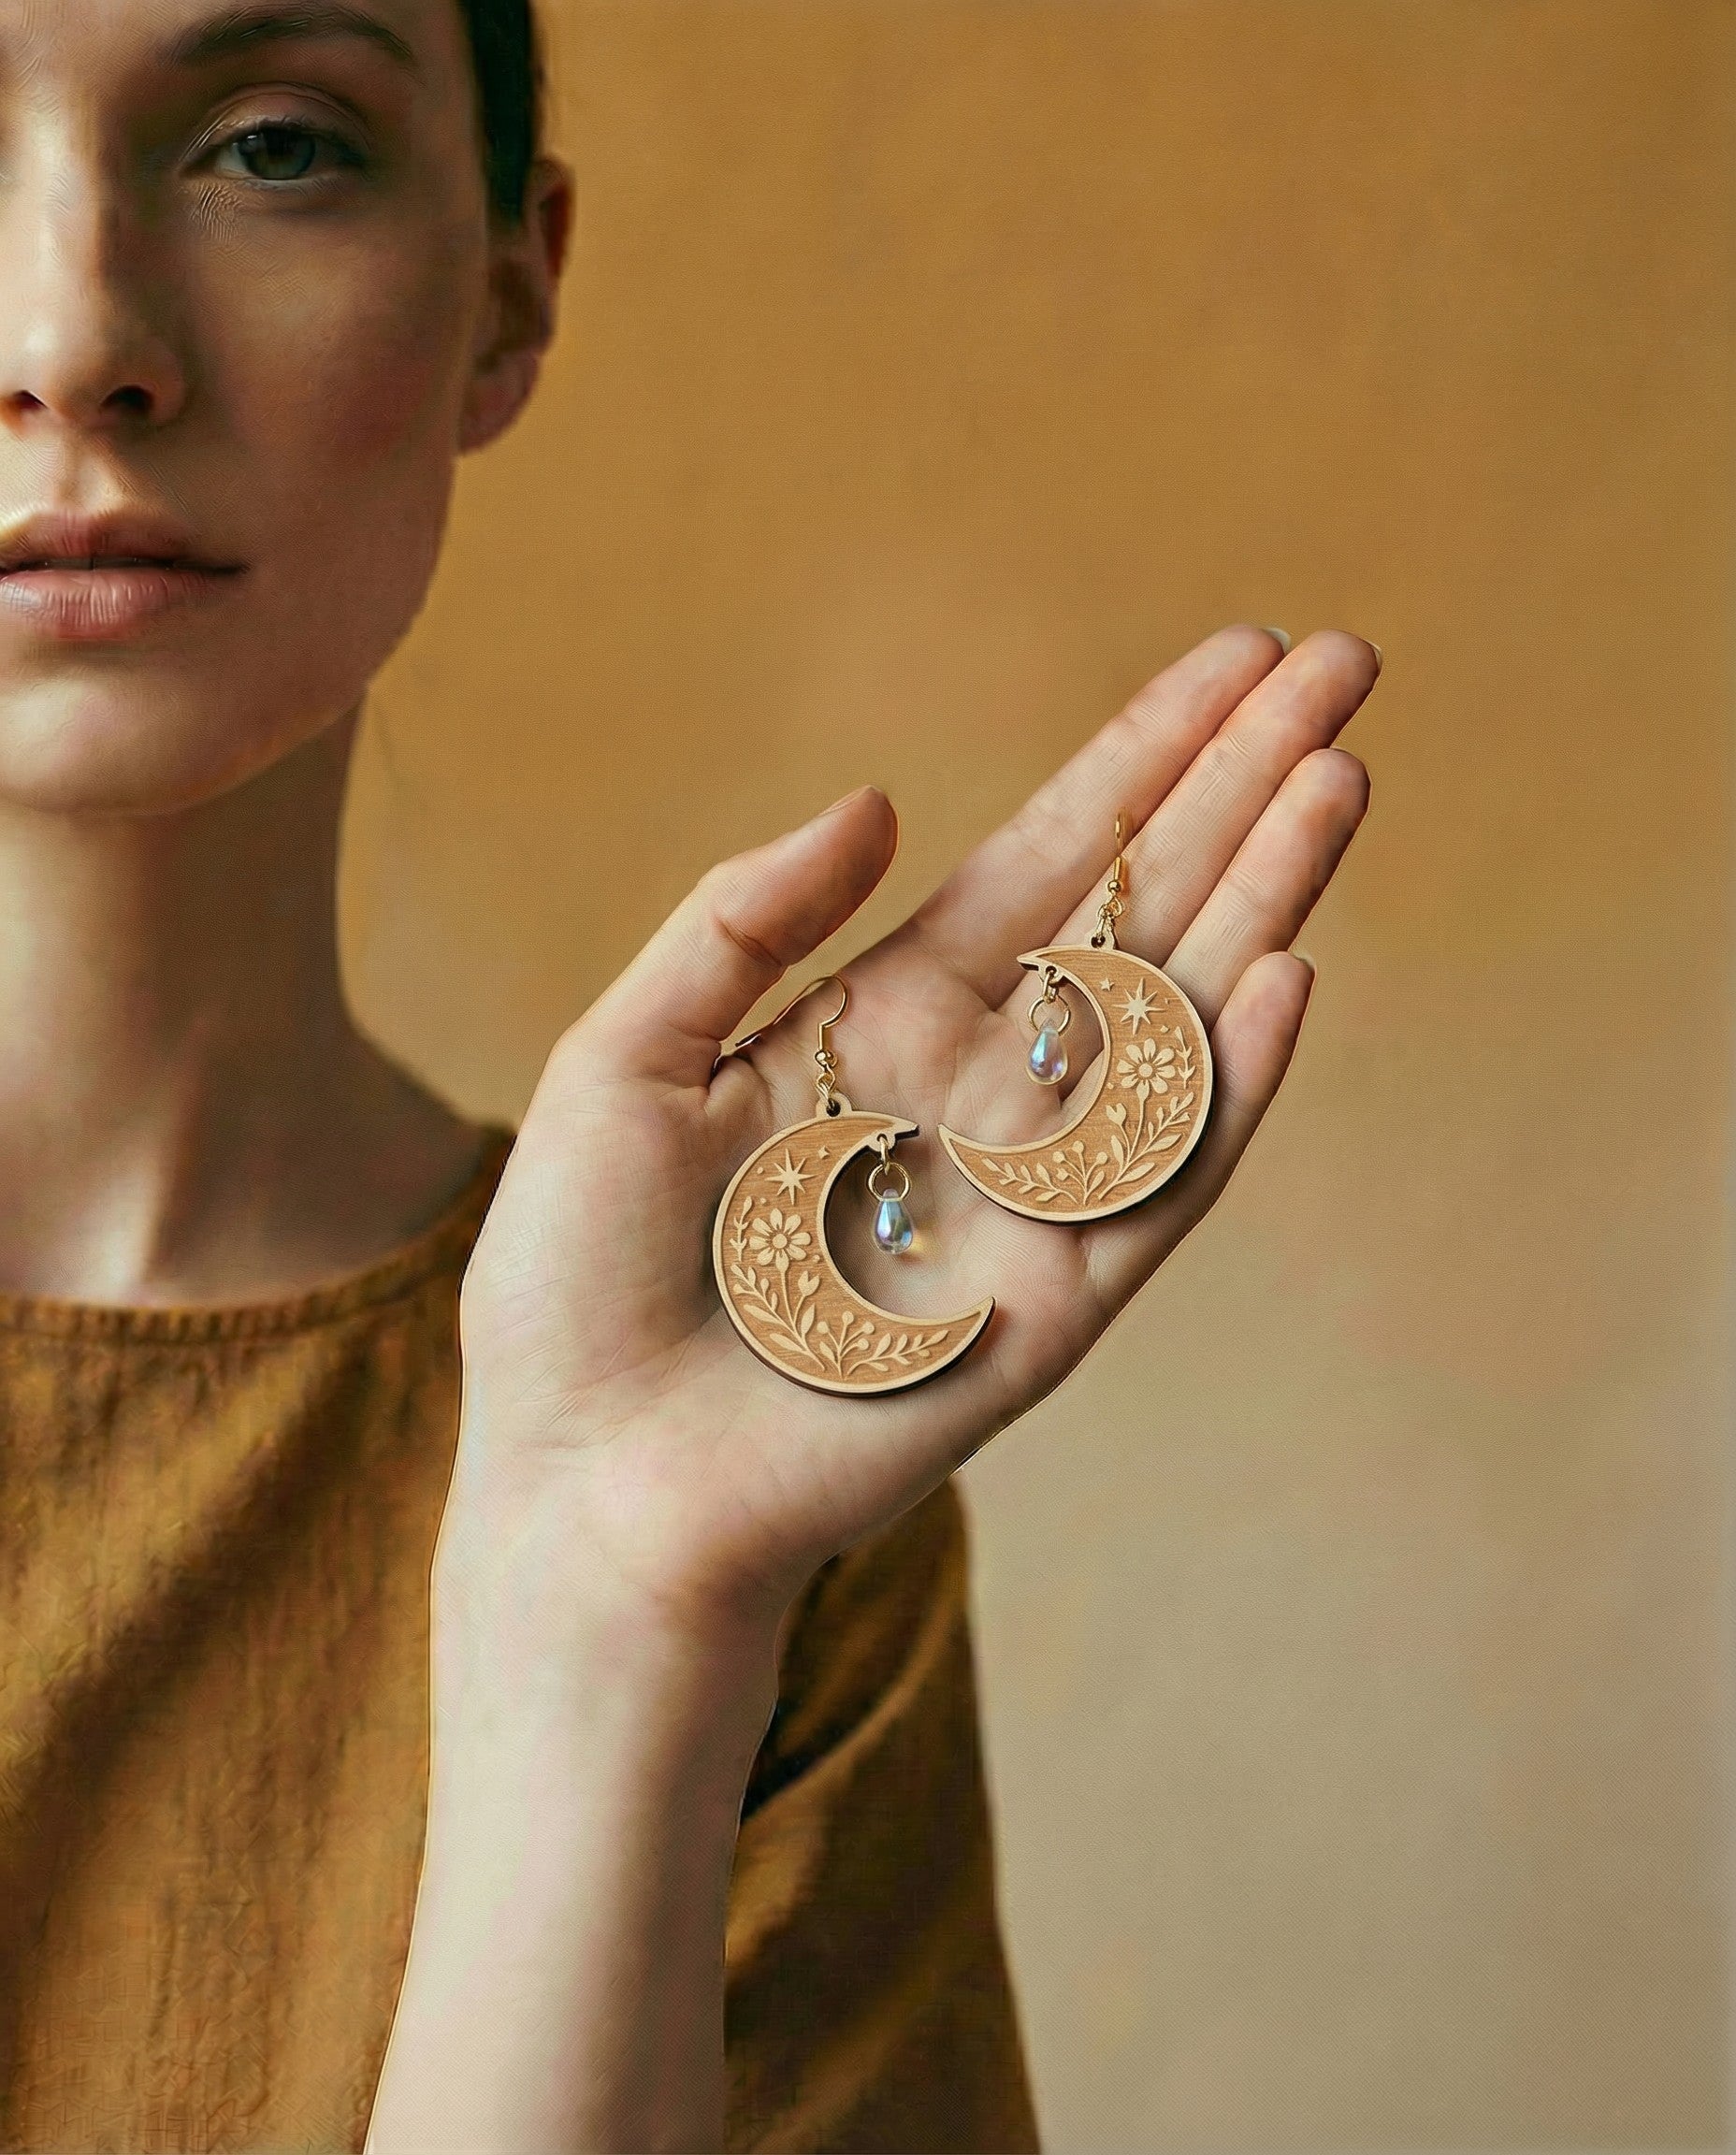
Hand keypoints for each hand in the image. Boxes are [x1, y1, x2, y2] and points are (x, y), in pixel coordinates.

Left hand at [448, 626, 1374, 1642]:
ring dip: (1261, 900)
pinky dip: (1223, 1086)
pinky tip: (1286, 973)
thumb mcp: (627, 1056)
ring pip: (1176, 1023)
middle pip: (1142, 910)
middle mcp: (984, 1091)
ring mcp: (1031, 1193)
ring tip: (1341, 774)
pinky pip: (1158, 1179)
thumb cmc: (579, 1275)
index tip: (1238, 659)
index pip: (1050, 859)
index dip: (1144, 758)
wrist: (582, 1476)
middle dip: (1242, 791)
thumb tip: (876, 800)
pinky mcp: (1054, 1302)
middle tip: (1345, 666)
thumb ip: (744, 924)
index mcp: (888, 1019)